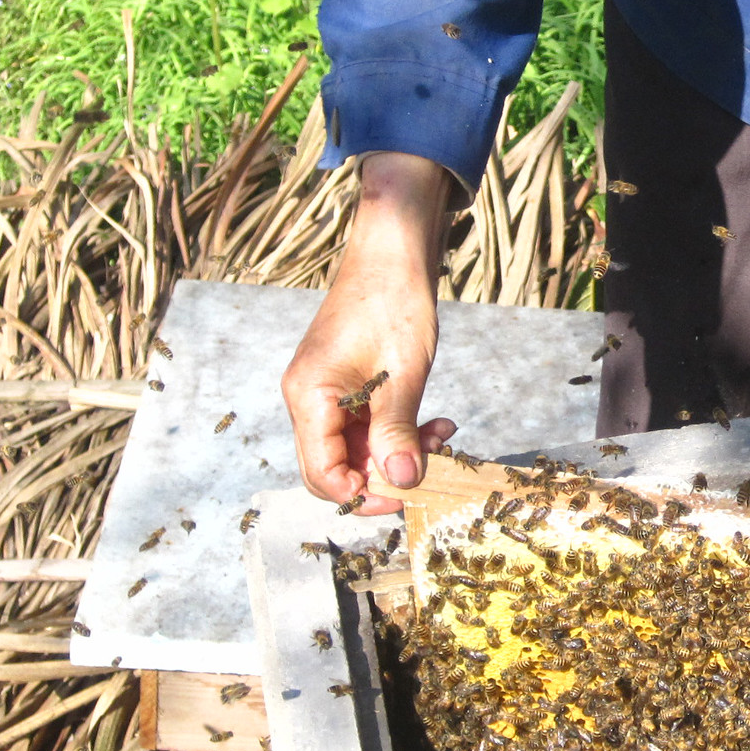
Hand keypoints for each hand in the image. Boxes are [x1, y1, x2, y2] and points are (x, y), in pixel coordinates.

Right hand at [282, 152, 457, 513]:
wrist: (394, 252)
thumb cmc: (394, 301)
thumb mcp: (403, 374)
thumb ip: (397, 431)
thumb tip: (401, 481)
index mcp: (308, 397)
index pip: (322, 474)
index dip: (363, 496)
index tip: (406, 498)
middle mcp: (306, 399)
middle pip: (335, 467)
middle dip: (384, 476)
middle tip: (431, 468)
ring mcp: (323, 392)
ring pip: (355, 449)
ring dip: (399, 451)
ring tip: (443, 436)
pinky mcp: (344, 385)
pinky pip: (366, 426)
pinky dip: (399, 431)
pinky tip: (436, 422)